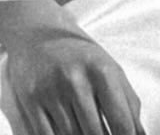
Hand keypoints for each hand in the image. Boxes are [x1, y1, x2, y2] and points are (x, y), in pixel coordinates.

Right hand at [5, 27, 142, 134]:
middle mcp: (74, 79)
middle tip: (100, 132)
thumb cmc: (80, 58)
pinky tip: (65, 132)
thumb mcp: (110, 71)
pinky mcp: (30, 99)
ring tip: (83, 129)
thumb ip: (130, 106)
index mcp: (101, 71)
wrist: (37, 34)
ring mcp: (50, 90)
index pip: (122, 125)